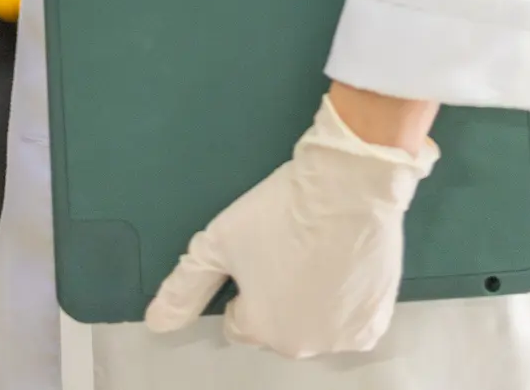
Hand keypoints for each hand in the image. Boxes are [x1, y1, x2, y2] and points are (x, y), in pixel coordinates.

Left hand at [145, 94, 437, 358]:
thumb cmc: (285, 209)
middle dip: (278, 294)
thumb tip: (157, 321)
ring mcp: (339, 336)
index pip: (239, 321)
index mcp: (260, 328)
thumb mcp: (219, 241)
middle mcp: (300, 343)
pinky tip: (340, 265)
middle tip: (287, 247)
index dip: (244, 286)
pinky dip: (346, 301)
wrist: (348, 186)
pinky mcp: (372, 322)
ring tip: (314, 250)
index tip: (257, 255)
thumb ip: (185, 285)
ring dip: (312, 298)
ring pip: (315, 322)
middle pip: (278, 324)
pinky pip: (350, 322)